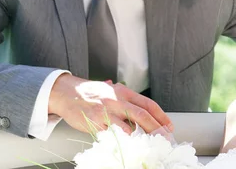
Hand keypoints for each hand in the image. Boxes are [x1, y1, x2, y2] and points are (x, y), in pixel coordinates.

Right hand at [48, 73, 172, 134]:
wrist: (67, 92)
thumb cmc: (90, 93)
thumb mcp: (110, 90)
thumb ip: (125, 99)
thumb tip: (141, 109)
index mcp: (123, 92)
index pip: (148, 104)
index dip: (161, 116)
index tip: (169, 126)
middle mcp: (117, 100)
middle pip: (142, 115)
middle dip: (156, 128)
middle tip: (164, 138)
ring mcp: (106, 111)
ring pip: (128, 126)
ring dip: (140, 137)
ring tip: (148, 145)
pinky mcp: (95, 122)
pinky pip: (112, 134)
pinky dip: (121, 140)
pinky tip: (128, 145)